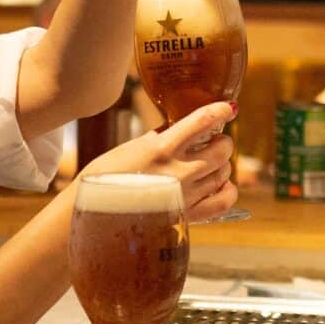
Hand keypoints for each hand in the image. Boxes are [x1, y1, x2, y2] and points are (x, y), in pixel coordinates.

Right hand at [80, 101, 238, 221]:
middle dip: (223, 142)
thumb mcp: (129, 148)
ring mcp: (185, 195)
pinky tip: (220, 185)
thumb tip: (175, 129)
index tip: (228, 108)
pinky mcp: (187, 215)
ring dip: (222, 164)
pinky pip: (223, 201)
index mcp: (160, 149)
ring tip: (211, 163)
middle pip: (222, 150)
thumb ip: (156, 139)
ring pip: (223, 173)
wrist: (96, 215)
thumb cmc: (104, 179)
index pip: (202, 121)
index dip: (221, 111)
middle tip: (216, 141)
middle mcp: (178, 171)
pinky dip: (227, 190)